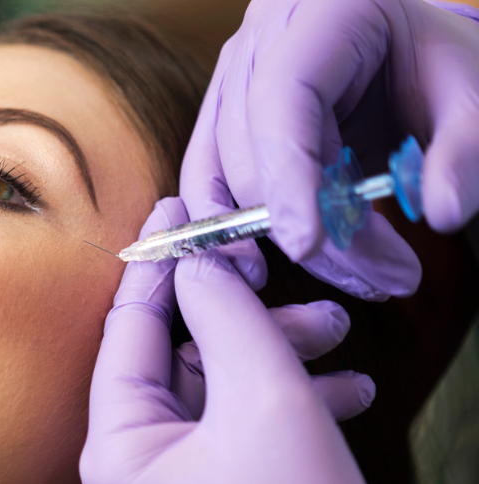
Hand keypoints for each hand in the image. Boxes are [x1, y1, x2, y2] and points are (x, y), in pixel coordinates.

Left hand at [78, 200, 467, 483]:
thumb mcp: (266, 397)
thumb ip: (226, 314)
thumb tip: (197, 261)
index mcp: (110, 458)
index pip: (125, 337)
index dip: (159, 267)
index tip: (180, 208)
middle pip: (175, 369)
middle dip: (242, 324)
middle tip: (287, 280)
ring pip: (214, 404)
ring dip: (275, 365)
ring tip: (337, 336)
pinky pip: (233, 446)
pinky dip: (282, 414)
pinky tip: (345, 391)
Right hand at [182, 0, 478, 300]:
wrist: (408, 54)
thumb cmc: (436, 66)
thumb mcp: (473, 96)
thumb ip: (466, 150)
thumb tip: (444, 213)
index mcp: (322, 12)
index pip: (283, 96)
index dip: (289, 174)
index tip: (308, 244)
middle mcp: (259, 40)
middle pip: (250, 147)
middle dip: (307, 225)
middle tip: (385, 279)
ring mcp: (230, 77)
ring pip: (219, 173)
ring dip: (272, 239)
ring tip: (354, 280)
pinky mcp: (220, 116)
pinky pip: (207, 180)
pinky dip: (231, 228)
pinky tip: (265, 267)